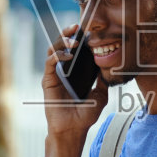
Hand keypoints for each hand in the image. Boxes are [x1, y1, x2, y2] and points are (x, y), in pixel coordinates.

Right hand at [42, 23, 108, 156]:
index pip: (75, 49)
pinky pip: (50, 62)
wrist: (74, 130)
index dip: (79, 37)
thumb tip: (109, 66)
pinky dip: (58, 55)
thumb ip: (102, 80)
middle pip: (62, 44)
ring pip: (53, 49)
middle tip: (77, 26)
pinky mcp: (48, 81)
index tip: (88, 29)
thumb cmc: (85, 115)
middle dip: (68, 33)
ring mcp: (54, 75)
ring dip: (62, 41)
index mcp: (75, 72)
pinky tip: (68, 54)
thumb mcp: (100, 95)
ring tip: (74, 40)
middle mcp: (63, 71)